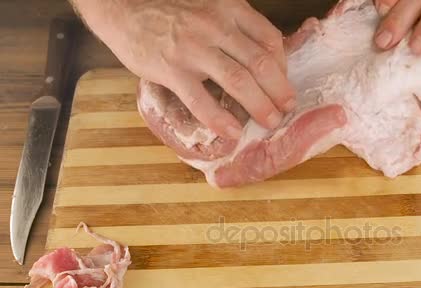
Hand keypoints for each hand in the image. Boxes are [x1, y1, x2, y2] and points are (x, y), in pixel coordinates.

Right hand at [71, 0, 295, 138]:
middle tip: (286, 108)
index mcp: (229, 9)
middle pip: (260, 63)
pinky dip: (220, 119)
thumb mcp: (209, 8)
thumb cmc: (169, 12)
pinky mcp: (171, 70)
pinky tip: (232, 131)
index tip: (283, 82)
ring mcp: (194, 49)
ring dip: (260, 106)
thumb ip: (234, 27)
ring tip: (270, 121)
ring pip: (239, 81)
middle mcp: (216, 26)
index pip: (269, 39)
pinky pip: (201, 100)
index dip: (283, 65)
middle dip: (279, 90)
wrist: (123, 7)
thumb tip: (258, 57)